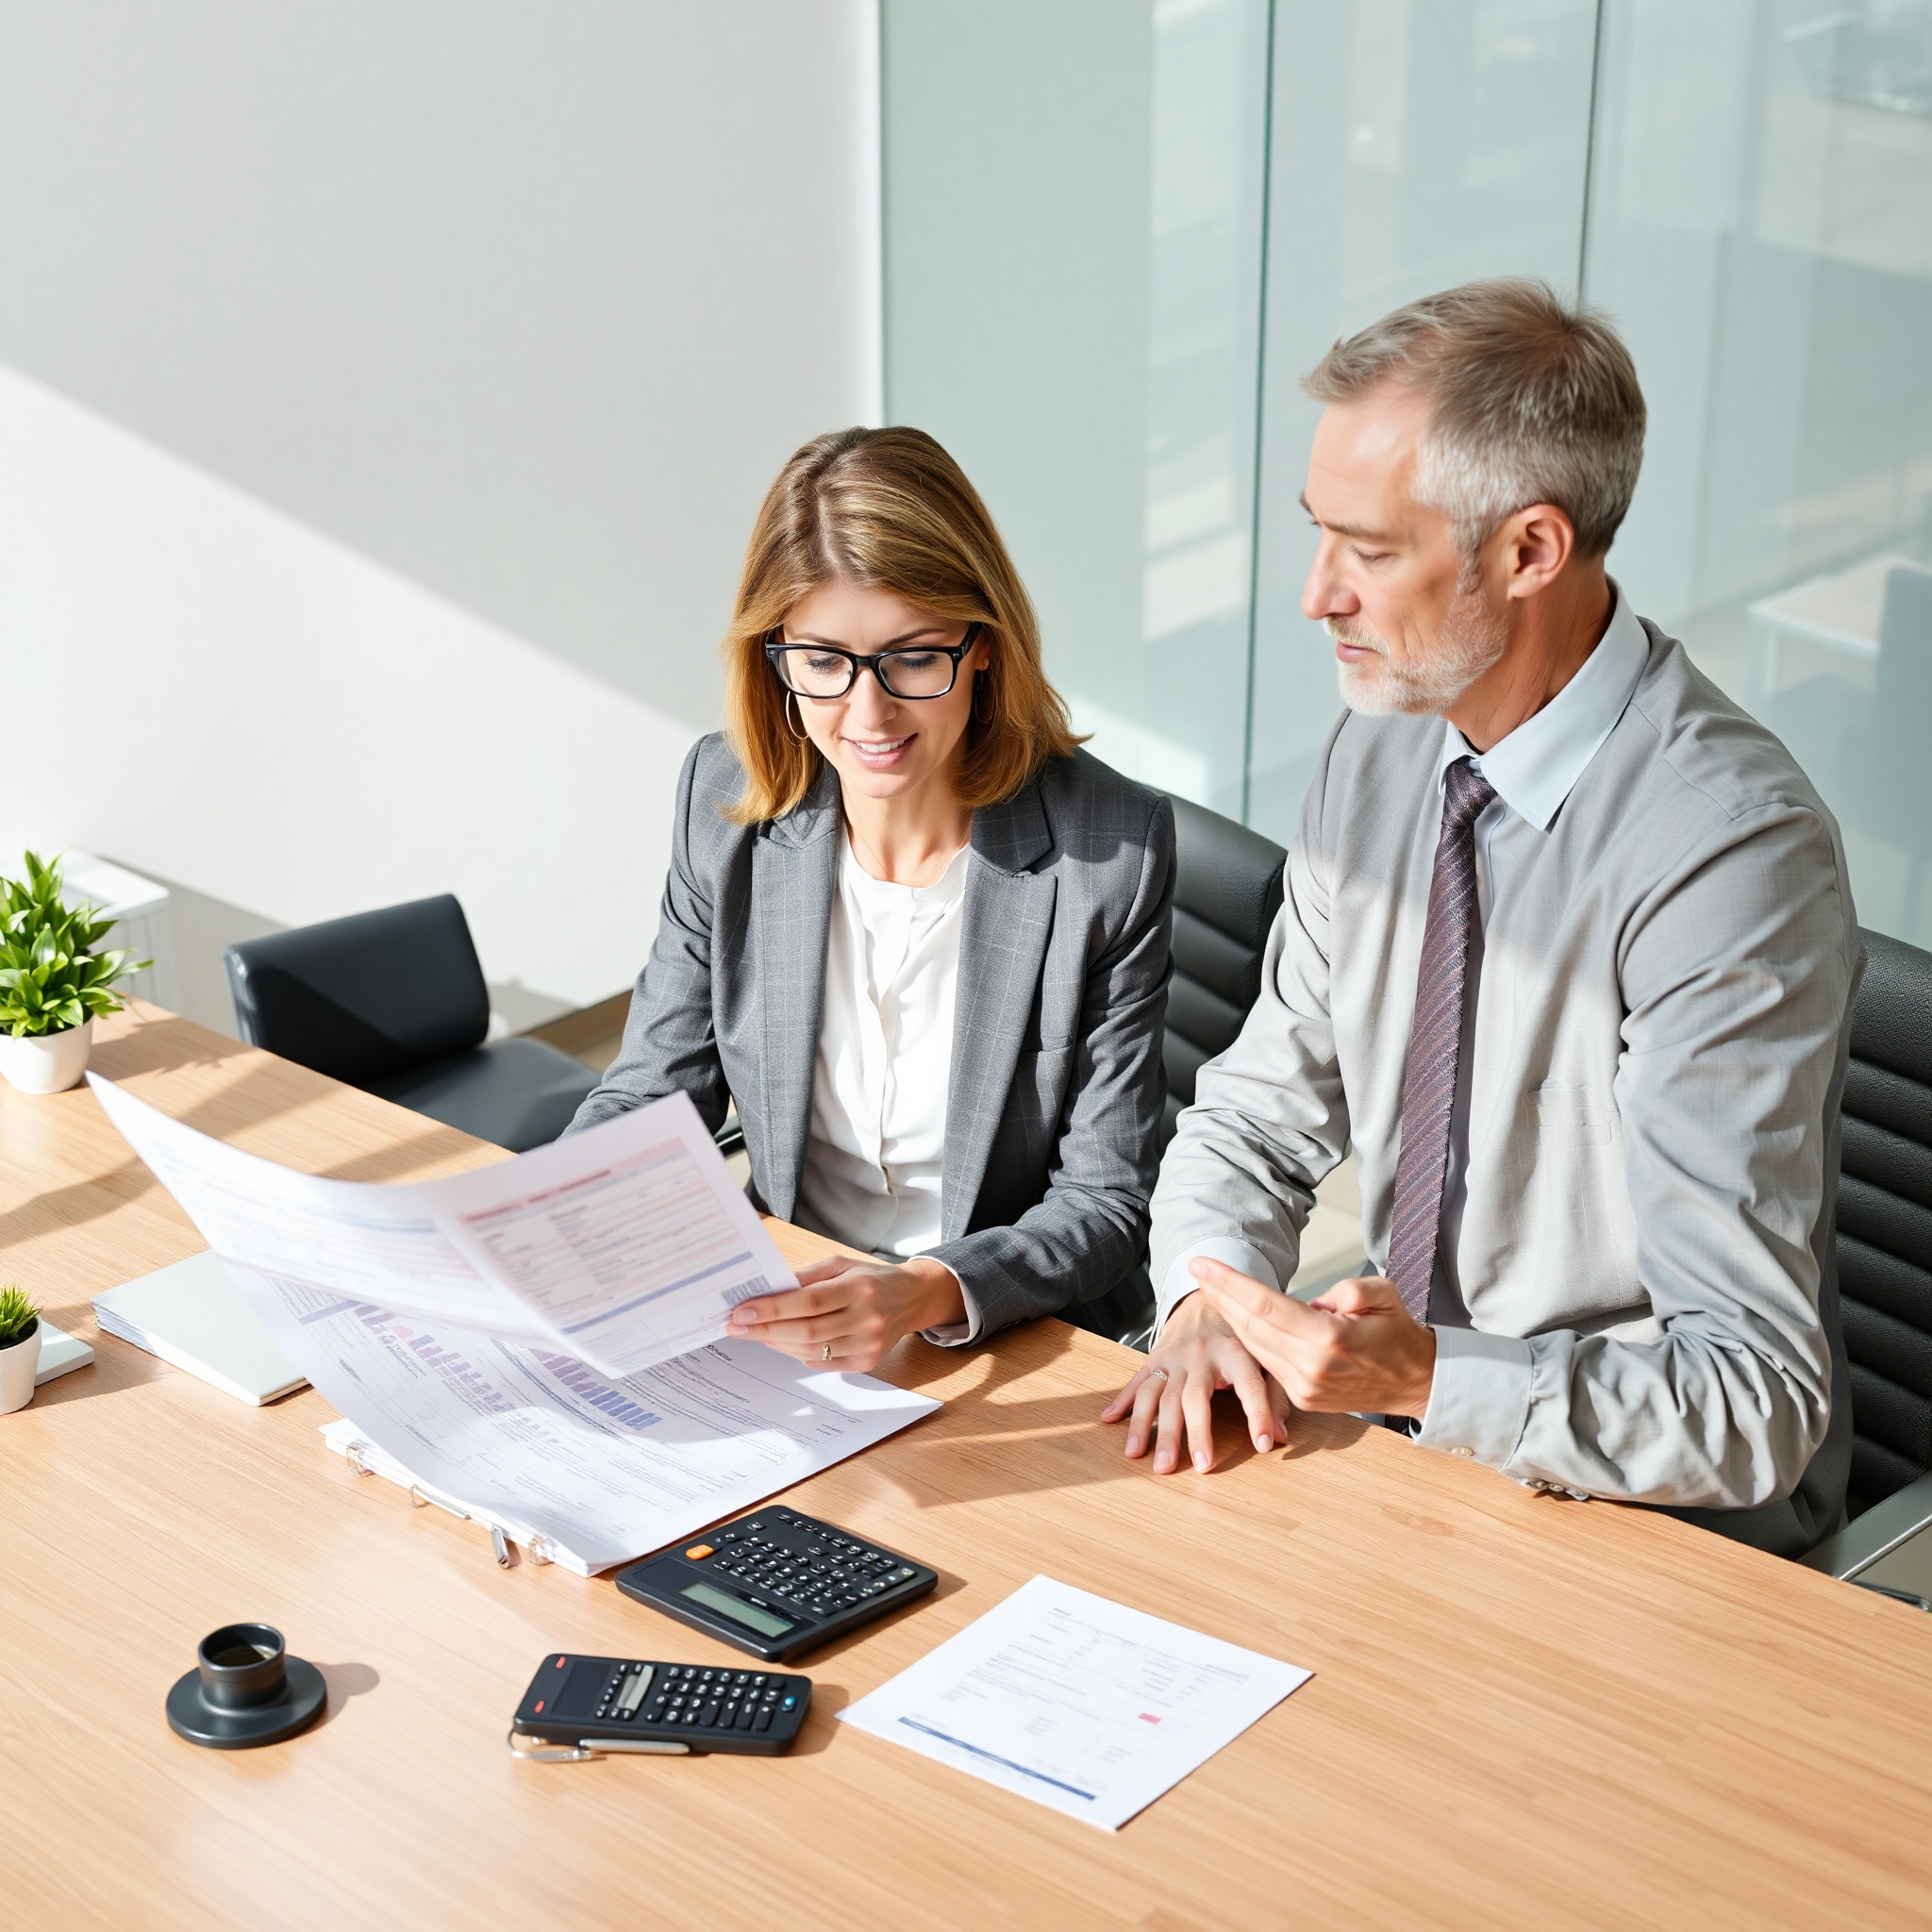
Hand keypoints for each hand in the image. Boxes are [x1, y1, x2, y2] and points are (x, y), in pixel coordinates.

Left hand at [725, 1254, 964, 1373]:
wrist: (912, 1299)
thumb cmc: (871, 1278)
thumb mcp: (841, 1265)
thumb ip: (806, 1278)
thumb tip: (767, 1291)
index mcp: (859, 1288)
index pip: (808, 1302)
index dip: (772, 1309)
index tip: (742, 1310)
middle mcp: (867, 1319)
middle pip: (806, 1331)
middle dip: (764, 1330)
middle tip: (736, 1325)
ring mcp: (868, 1345)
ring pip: (810, 1351)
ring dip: (776, 1342)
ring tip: (754, 1332)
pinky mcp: (867, 1363)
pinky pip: (822, 1362)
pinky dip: (796, 1353)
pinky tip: (781, 1341)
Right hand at [1099, 1289, 1289, 1474]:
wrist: (1207, 1308)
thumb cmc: (1239, 1345)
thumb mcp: (1265, 1363)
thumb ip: (1275, 1397)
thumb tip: (1280, 1436)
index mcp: (1235, 1353)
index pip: (1250, 1387)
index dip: (1259, 1416)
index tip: (1264, 1446)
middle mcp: (1201, 1354)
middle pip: (1193, 1398)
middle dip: (1192, 1435)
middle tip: (1196, 1467)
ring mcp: (1174, 1357)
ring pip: (1157, 1394)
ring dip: (1146, 1426)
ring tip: (1138, 1455)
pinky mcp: (1154, 1358)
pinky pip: (1136, 1382)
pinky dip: (1121, 1402)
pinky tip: (1109, 1421)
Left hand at [1192, 1261, 1435, 1418]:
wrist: (1417, 1382)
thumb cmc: (1399, 1333)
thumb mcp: (1383, 1293)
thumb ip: (1346, 1289)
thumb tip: (1309, 1303)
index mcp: (1330, 1338)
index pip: (1265, 1305)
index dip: (1229, 1283)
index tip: (1202, 1263)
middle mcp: (1311, 1367)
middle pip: (1250, 1325)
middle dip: (1220, 1295)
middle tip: (1197, 1268)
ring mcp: (1304, 1388)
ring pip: (1254, 1346)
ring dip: (1230, 1316)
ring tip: (1212, 1287)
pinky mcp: (1302, 1399)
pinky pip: (1266, 1363)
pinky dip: (1250, 1338)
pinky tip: (1238, 1316)